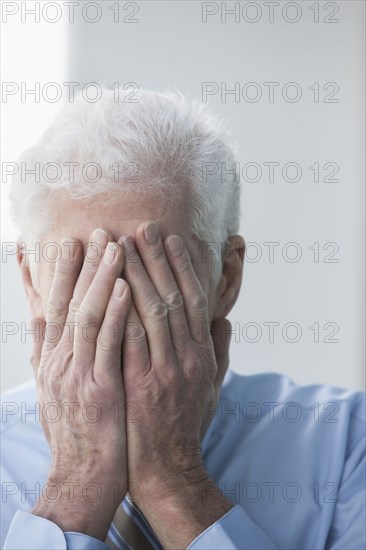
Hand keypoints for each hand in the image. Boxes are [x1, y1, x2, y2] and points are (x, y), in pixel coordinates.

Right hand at [30, 229, 130, 540]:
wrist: (82, 479)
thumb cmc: (78, 434)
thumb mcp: (57, 393)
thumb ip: (55, 358)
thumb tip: (48, 330)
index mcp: (55, 361)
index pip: (54, 307)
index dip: (60, 273)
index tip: (69, 243)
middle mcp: (60, 362)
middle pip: (68, 302)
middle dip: (81, 265)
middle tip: (94, 230)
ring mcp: (77, 374)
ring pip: (87, 314)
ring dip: (100, 278)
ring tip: (113, 245)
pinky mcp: (98, 389)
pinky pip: (107, 343)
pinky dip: (115, 312)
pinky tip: (125, 286)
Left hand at [119, 221, 231, 545]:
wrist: (169, 467)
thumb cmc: (188, 423)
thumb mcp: (213, 387)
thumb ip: (219, 351)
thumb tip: (223, 320)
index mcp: (204, 354)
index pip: (196, 299)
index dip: (183, 266)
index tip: (171, 239)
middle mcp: (188, 357)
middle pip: (172, 296)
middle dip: (156, 259)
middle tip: (142, 227)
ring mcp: (165, 370)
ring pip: (151, 311)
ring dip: (136, 275)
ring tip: (121, 245)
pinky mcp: (140, 385)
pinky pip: (131, 340)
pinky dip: (124, 310)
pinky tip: (112, 285)